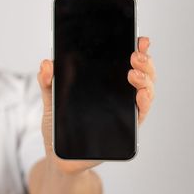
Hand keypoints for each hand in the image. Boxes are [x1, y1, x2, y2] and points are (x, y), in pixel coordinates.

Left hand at [37, 36, 155, 173]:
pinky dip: (144, 102)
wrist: (58, 154)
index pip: (125, 61)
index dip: (137, 49)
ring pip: (146, 91)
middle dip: (144, 61)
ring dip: (145, 80)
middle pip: (141, 73)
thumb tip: (47, 63)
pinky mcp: (126, 129)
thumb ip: (47, 81)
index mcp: (104, 82)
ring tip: (134, 73)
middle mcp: (119, 94)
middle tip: (135, 55)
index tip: (140, 39)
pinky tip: (141, 95)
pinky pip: (141, 114)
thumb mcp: (50, 99)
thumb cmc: (58, 124)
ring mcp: (124, 111)